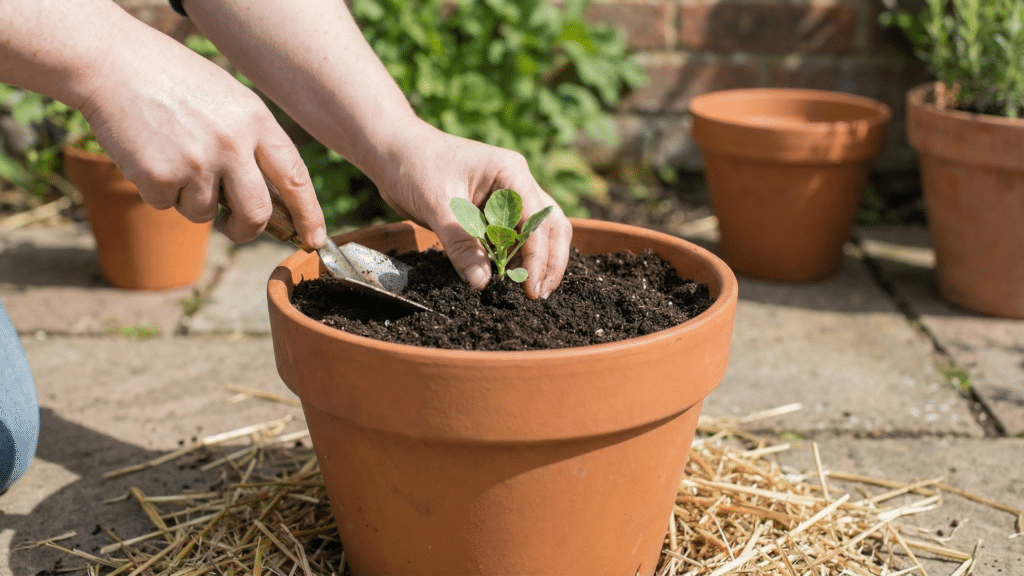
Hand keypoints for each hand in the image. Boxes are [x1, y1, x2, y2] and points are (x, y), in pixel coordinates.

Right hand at [76, 27, 326, 247]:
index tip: (314, 239)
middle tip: (235, 228)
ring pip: (206, 213)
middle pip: (257, 214)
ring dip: (191, 199)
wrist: (112, 64)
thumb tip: (273, 200)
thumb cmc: (175, 82)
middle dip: (248, 230)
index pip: (295, 177)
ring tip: (174, 155)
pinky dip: (159, 190)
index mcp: (256, 121)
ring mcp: (196, 162)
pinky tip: (150, 155)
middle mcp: (232, 144)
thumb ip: (253, 144)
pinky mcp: (160, 178)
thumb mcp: (230, 101)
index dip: (309, 214)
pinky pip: (168, 205)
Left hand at [376, 120, 572, 299]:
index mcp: (511, 172)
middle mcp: (516, 184)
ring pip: (538, 232)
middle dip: (549, 261)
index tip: (529, 287)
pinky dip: (515, 259)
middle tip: (537, 295)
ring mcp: (506, 198)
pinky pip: (512, 238)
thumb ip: (461, 243)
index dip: (537, 257)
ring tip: (530, 292)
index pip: (536, 220)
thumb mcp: (438, 205)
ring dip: (537, 262)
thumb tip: (482, 283)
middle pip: (551, 225)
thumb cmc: (415, 165)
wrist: (393, 153)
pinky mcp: (491, 213)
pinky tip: (510, 280)